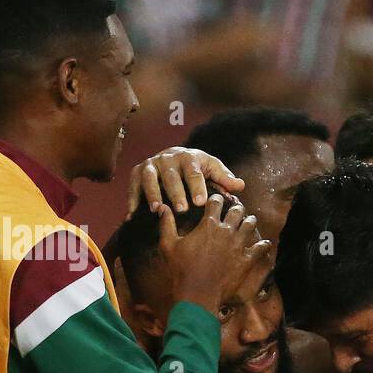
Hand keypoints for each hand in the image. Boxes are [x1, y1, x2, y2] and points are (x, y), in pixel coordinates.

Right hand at [127, 146, 245, 215]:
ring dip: (152, 193)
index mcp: (188, 157)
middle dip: (176, 192)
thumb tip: (240, 185)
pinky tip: (132, 215)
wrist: (172, 157)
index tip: (201, 202)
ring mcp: (151, 165)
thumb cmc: (196, 167)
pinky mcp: (137, 172)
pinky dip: (132, 199)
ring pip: (150, 178)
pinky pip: (132, 186)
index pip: (193, 172)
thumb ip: (224, 178)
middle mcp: (167, 158)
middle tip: (182, 209)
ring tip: (157, 209)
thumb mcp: (211, 169)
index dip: (197, 186)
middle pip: (171, 176)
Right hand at [160, 193, 269, 310]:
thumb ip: (166, 224)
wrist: (197, 293)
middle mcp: (226, 231)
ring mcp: (238, 245)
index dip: (216, 198)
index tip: (217, 199)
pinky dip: (263, 244)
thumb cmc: (181, 269)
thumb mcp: (168, 245)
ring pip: (250, 224)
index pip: (215, 202)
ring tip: (249, 221)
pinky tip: (264, 243)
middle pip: (237, 211)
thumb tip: (163, 207)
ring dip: (250, 221)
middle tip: (236, 210)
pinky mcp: (247, 259)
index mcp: (208, 224)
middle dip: (236, 208)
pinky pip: (261, 247)